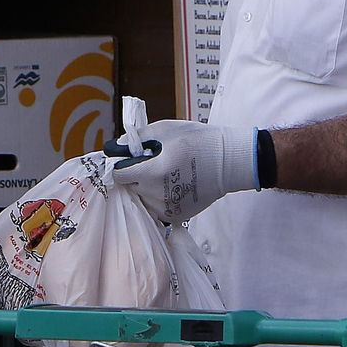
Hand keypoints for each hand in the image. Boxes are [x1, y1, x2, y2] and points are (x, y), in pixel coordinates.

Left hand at [105, 119, 259, 222]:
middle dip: (135, 176)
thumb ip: (138, 138)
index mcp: (152, 172)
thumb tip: (117, 146)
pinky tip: (173, 185)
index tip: (130, 160)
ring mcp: (166, 208)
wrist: (229, 162)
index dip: (122, 165)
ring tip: (165, 175)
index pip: (119, 175)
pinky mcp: (176, 216)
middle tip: (152, 164)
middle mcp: (156, 194)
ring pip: (142, 199)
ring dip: (146, 188)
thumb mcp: (165, 129)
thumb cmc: (198, 141)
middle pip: (130, 187)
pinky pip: (157, 208)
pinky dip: (159, 198)